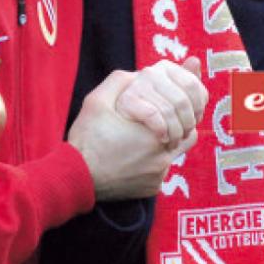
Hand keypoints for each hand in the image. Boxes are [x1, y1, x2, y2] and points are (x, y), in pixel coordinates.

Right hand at [68, 69, 198, 201]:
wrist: (75, 178)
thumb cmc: (86, 140)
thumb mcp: (96, 102)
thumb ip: (118, 82)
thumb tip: (136, 74)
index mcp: (154, 134)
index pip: (187, 118)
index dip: (179, 110)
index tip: (168, 107)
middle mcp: (161, 158)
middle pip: (186, 138)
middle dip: (178, 127)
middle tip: (161, 122)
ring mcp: (157, 176)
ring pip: (172, 156)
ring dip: (165, 146)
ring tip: (145, 139)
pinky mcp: (151, 188)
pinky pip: (159, 173)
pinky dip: (151, 164)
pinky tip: (133, 158)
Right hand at [115, 57, 206, 146]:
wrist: (114, 138)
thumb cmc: (149, 118)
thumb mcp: (173, 100)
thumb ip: (187, 82)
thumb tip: (195, 60)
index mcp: (164, 68)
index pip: (192, 84)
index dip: (198, 105)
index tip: (196, 119)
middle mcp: (151, 71)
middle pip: (182, 100)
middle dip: (188, 122)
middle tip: (184, 134)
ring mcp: (137, 84)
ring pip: (169, 110)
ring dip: (175, 132)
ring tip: (173, 141)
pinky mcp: (127, 100)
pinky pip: (153, 114)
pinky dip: (161, 130)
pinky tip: (160, 138)